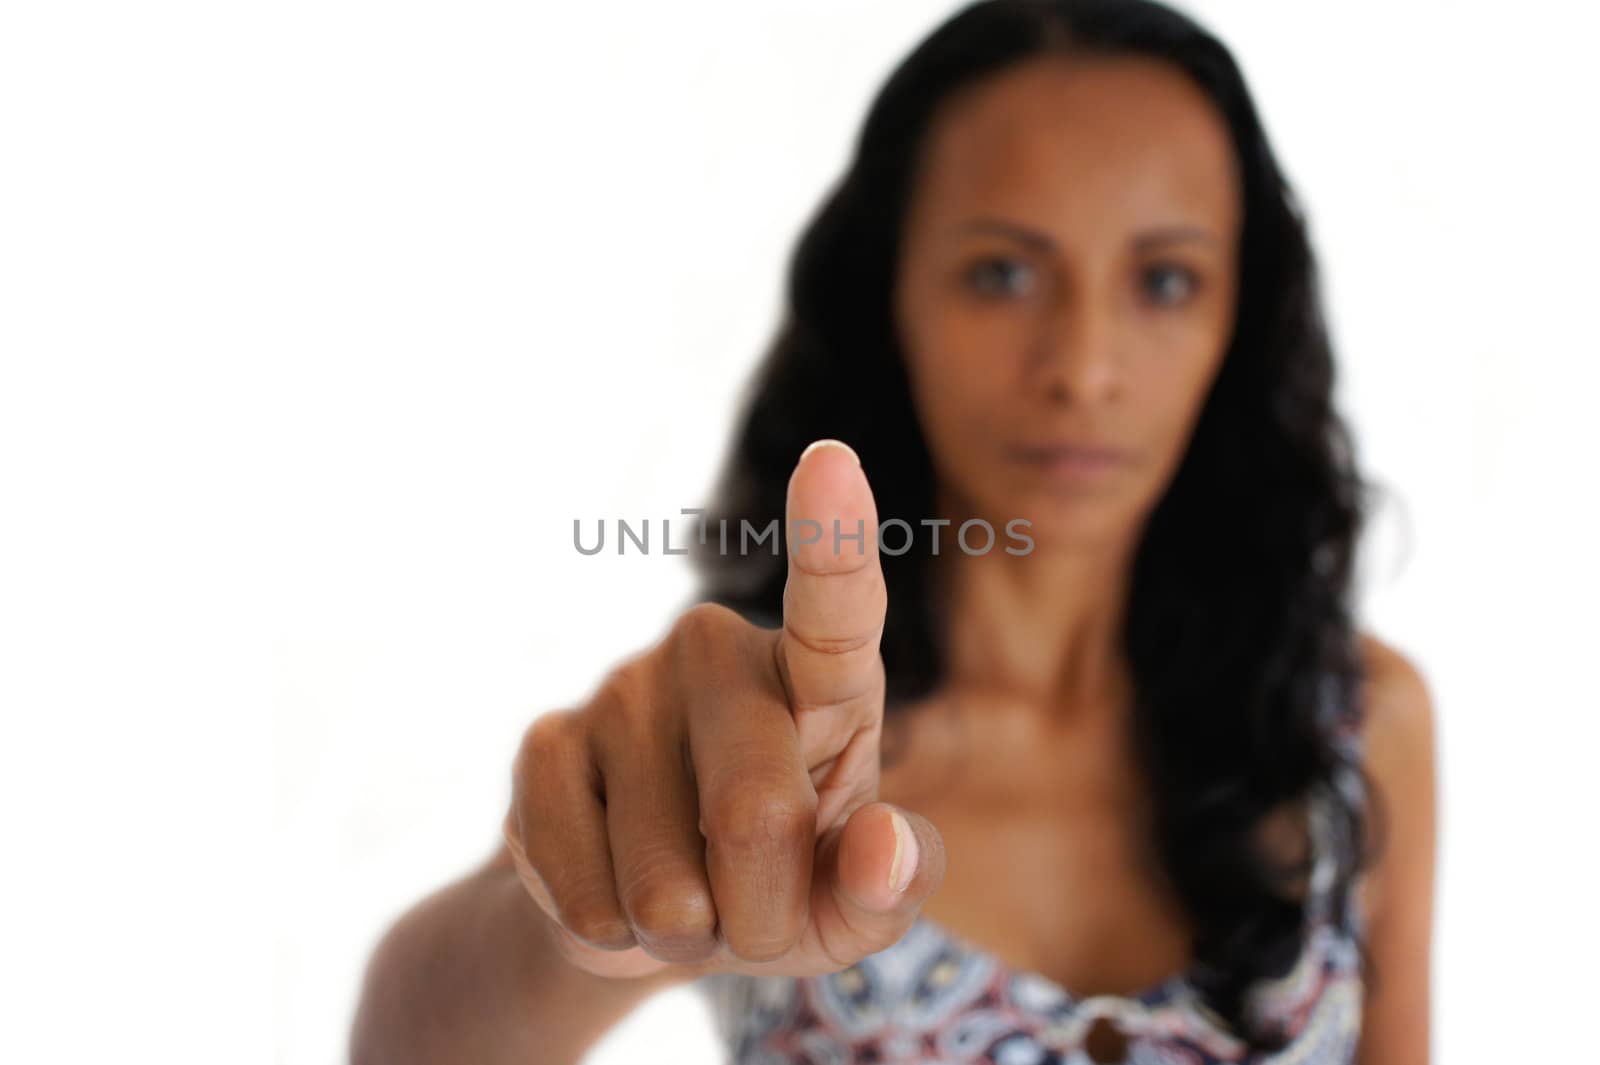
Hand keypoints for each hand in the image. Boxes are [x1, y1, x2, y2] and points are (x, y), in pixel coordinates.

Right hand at [502, 439, 945, 980]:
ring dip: (681, 932)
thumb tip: (884, 846)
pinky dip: (606, 927)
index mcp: (822, 677)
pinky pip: (578, 880)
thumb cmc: (781, 886)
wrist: (645, 907)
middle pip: (757, 812)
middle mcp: (720, 654)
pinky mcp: (544, 738)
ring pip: (664, 876)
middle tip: (752, 918)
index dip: (833, 540)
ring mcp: (624, 686)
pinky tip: (611, 891)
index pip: (836, 606)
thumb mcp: (849, 908)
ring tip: (682, 899)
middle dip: (762, 915)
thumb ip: (889, 887)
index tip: (830, 461)